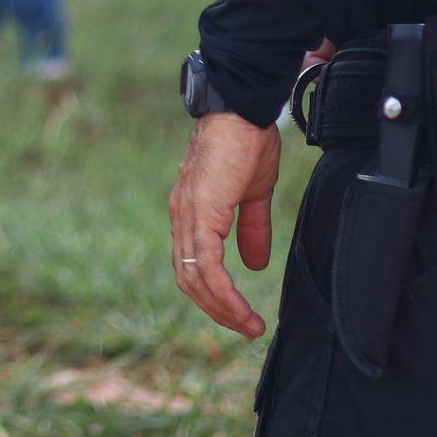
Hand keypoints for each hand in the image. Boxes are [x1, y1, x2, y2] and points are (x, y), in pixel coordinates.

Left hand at [168, 111, 281, 336]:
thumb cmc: (245, 142)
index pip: (193, 266)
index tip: (240, 314)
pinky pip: (207, 264)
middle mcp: (182, 217)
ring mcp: (188, 215)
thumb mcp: (252, 193)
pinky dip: (223, 292)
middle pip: (189, 280)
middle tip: (246, 327)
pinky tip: (242, 307)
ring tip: (249, 325)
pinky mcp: (201, 212)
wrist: (242, 110)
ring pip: (195, 278)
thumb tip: (254, 265)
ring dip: (222, 308)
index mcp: (191, 213)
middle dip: (217, 309)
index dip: (214, 294)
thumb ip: (251, 229)